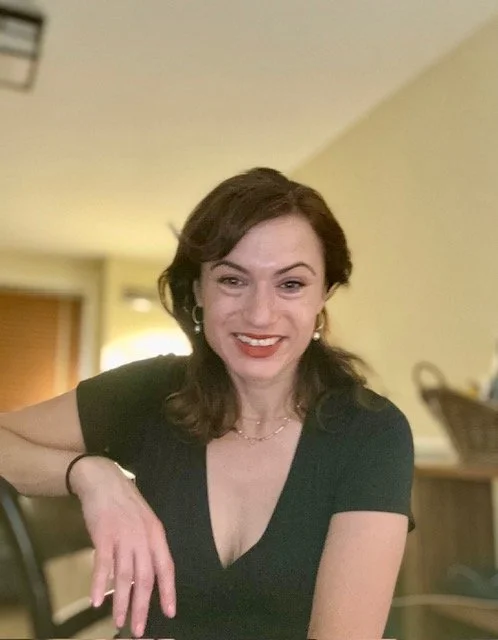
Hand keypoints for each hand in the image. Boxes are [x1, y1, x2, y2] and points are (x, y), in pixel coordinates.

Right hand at [70, 456, 175, 636]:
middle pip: (145, 578)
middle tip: (139, 629)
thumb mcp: (144, 521)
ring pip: (125, 576)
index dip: (168, 591)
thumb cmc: (125, 502)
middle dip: (143, 607)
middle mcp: (143, 537)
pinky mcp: (104, 535)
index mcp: (156, 534)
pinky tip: (96, 601)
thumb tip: (146, 575)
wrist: (104, 480)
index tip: (170, 613)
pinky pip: (102, 565)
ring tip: (119, 622)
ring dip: (121, 603)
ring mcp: (123, 536)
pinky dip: (99, 585)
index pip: (166, 567)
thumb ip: (146, 546)